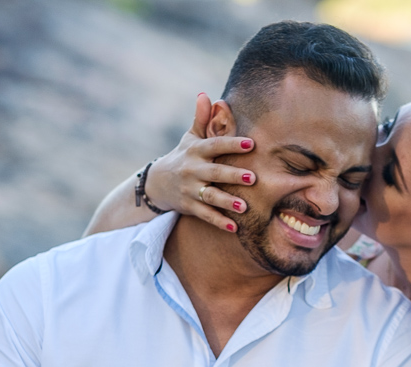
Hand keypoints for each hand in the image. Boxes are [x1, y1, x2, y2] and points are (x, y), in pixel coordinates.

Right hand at [145, 92, 255, 231]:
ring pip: (211, 196)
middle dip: (233, 175)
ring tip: (245, 207)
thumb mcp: (190, 138)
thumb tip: (206, 94)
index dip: (232, 144)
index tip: (251, 143)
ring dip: (227, 201)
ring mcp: (190, 189)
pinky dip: (219, 221)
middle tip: (254, 177)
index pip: (215, 145)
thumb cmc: (182, 157)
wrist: (156, 183)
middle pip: (215, 172)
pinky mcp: (189, 206)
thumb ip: (201, 119)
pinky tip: (234, 227)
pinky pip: (205, 214)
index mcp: (196, 151)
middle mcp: (192, 170)